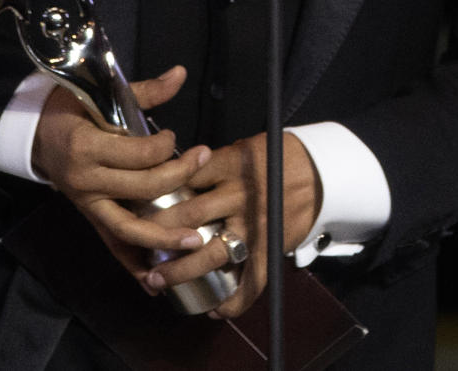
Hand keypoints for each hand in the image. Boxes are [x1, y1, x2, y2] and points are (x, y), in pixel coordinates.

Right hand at [31, 65, 213, 279]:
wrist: (33, 133)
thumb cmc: (70, 109)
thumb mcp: (101, 95)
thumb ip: (144, 91)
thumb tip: (180, 74)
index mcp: (88, 147)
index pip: (138, 154)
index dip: (164, 146)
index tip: (174, 135)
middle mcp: (87, 181)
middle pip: (143, 188)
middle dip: (178, 176)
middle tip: (202, 158)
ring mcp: (87, 204)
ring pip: (128, 228)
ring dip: (163, 238)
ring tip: (196, 240)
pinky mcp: (88, 217)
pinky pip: (112, 245)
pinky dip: (132, 264)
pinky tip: (155, 280)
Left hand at [143, 131, 322, 318]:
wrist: (322, 172)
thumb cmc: (279, 157)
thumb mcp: (242, 148)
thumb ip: (211, 164)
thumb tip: (175, 175)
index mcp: (231, 166)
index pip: (185, 177)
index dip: (156, 191)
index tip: (134, 203)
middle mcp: (240, 196)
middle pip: (191, 216)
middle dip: (158, 234)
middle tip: (134, 245)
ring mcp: (256, 225)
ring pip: (213, 253)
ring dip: (182, 270)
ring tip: (158, 282)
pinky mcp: (271, 247)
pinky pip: (252, 280)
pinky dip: (234, 300)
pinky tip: (215, 309)